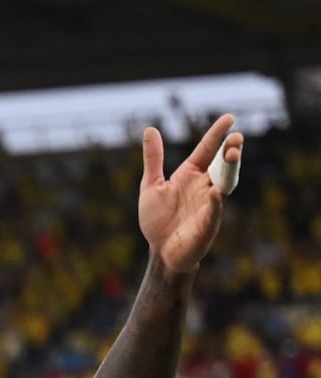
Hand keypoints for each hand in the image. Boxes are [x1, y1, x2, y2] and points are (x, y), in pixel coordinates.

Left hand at [138, 113, 243, 275]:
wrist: (160, 251)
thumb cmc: (158, 219)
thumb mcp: (151, 185)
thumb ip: (153, 159)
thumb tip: (149, 129)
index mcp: (190, 175)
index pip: (207, 150)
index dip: (217, 135)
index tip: (229, 118)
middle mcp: (204, 187)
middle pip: (221, 165)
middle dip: (229, 151)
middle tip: (236, 137)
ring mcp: (208, 205)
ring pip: (224, 185)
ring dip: (229, 170)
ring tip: (232, 154)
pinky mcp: (206, 225)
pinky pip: (213, 212)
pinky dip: (215, 203)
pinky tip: (215, 192)